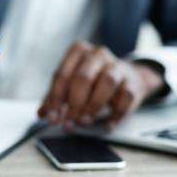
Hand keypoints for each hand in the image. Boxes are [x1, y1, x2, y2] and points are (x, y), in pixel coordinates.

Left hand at [38, 42, 164, 128]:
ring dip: (93, 106)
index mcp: (78, 51)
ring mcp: (117, 66)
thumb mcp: (72, 84)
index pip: (62, 75)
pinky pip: (125, 97)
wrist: (129, 77)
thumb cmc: (94, 80)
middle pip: (83, 77)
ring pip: (106, 82)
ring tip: (84, 121)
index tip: (52, 117)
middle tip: (68, 122)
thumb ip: (56, 97)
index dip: (55, 99)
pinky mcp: (132, 82)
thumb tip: (43, 114)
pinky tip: (107, 124)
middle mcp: (98, 55)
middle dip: (74, 103)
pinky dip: (115, 114)